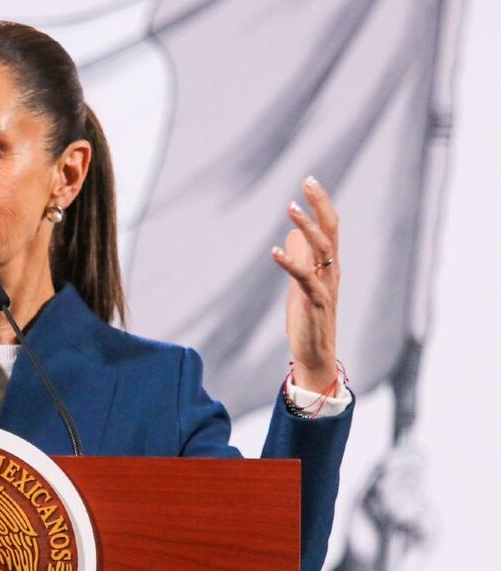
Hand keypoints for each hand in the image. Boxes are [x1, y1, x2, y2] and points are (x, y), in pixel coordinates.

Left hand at [271, 176, 339, 392]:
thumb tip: (292, 237)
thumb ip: (301, 259)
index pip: (330, 227)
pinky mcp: (314, 303)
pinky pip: (304, 278)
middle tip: (307, 181)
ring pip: (323, 250)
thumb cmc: (308, 317)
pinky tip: (274, 251)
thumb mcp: (301, 283)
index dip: (322, 203)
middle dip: (320, 205)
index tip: (309, 180)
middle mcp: (332, 271)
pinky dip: (290, 263)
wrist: (315, 353)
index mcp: (330, 265)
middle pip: (331, 231)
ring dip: (307, 227)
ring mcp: (325, 286)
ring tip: (290, 208)